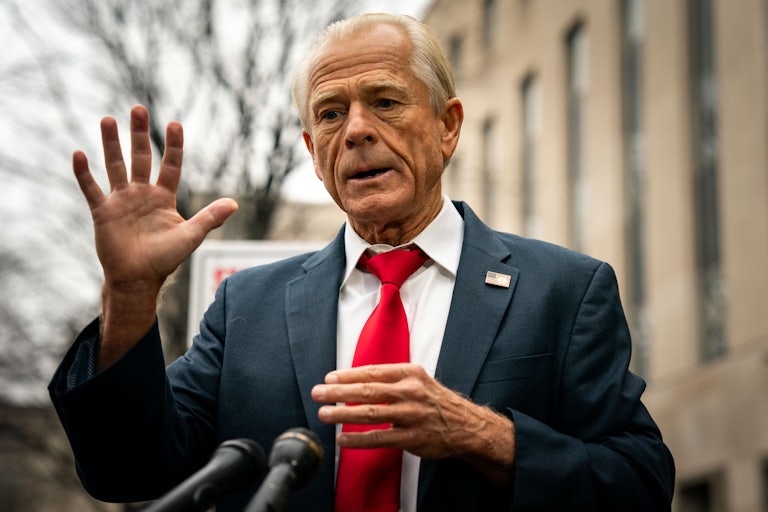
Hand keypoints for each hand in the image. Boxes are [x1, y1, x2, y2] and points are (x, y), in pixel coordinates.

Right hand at [73, 105, 237, 368]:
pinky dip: (84, 173)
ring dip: (111, 144)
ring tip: (108, 119)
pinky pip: (92, 188)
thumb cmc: (165, 259)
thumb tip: (234, 203)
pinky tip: (79, 154)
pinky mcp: (103, 212)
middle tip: (138, 108)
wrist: (137, 280)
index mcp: (164, 198)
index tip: (175, 124)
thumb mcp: (190, 236)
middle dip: (139, 134)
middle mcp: (142, 194)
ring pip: (115, 166)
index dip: (173, 146)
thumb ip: (210, 218)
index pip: (170, 165)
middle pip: (140, 158)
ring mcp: (121, 201)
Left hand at [311, 363, 515, 484]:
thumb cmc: (436, 402)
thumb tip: (356, 380)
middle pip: (367, 390)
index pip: (373, 371)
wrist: (466, 426)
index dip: (348, 375)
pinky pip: (379, 438)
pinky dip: (358, 439)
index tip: (329, 378)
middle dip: (338, 392)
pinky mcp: (412, 437)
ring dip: (343, 414)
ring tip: (324, 414)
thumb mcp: (418, 380)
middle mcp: (410, 391)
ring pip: (370, 413)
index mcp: (410, 373)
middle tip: (318, 393)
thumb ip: (391, 379)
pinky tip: (343, 440)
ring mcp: (411, 415)